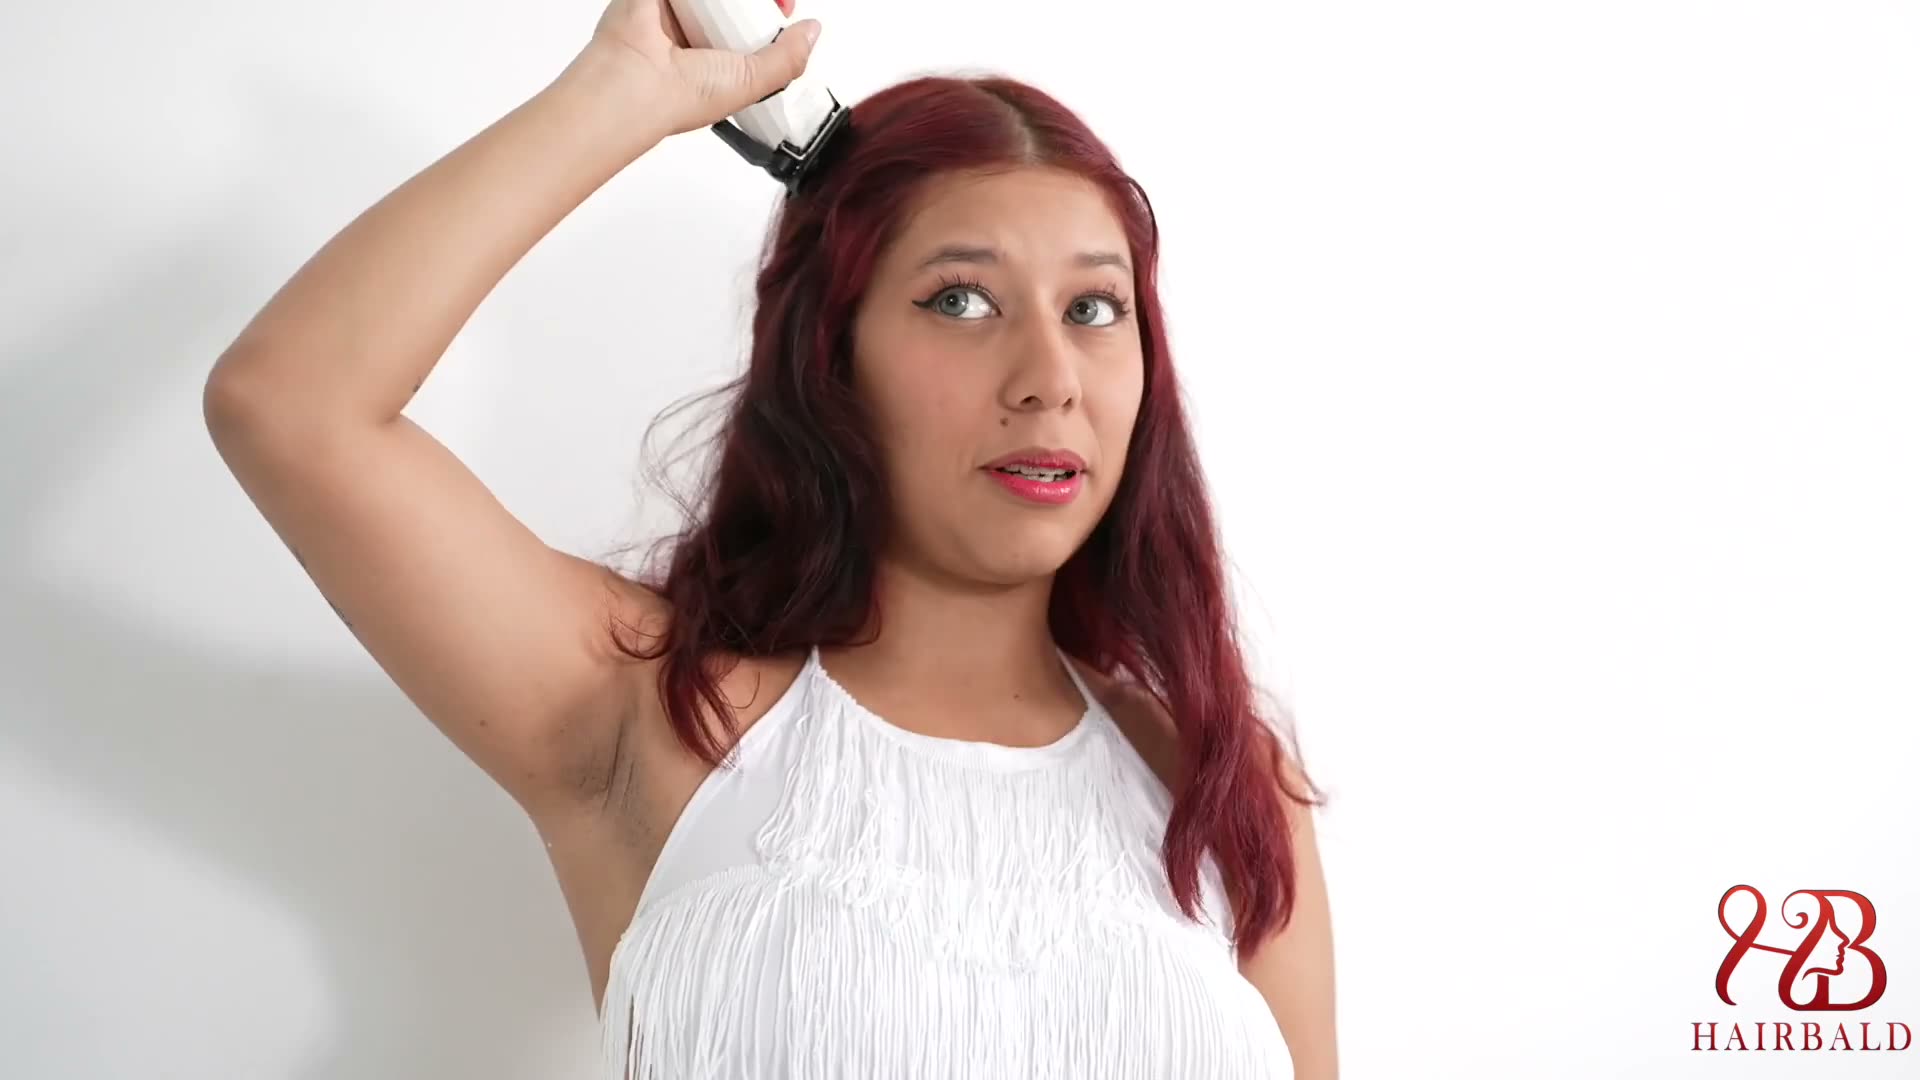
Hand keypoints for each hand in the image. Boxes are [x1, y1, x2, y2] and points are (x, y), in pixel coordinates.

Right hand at [584, 0, 821, 138]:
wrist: (635, 81)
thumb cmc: (685, 93)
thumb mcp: (755, 81)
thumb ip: (788, 58)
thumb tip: (812, 32)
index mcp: (719, 62)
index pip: (752, 28)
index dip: (772, 14)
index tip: (785, 5)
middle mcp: (697, 35)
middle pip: (732, 5)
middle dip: (754, 2)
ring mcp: (674, 10)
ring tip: (733, 3)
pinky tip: (707, 0)